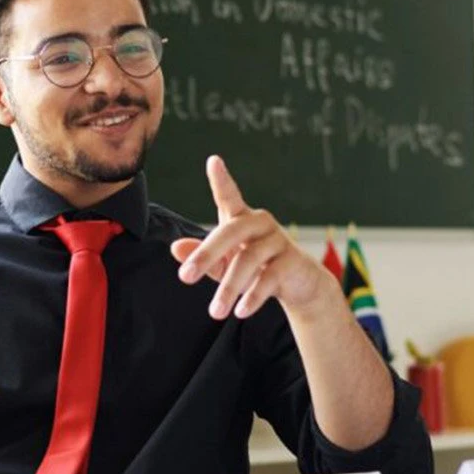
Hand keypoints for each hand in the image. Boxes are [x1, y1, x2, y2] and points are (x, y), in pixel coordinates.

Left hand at [173, 155, 340, 319]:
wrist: (298, 285)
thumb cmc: (256, 268)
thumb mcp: (225, 264)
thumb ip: (202, 257)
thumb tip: (176, 248)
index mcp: (241, 219)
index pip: (229, 195)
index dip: (222, 179)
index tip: (213, 161)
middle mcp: (260, 223)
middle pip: (230, 232)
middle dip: (206, 255)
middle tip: (185, 277)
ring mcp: (278, 239)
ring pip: (249, 259)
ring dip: (229, 287)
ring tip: (215, 312)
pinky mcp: (292, 260)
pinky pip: (269, 277)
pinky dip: (253, 296)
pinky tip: (240, 311)